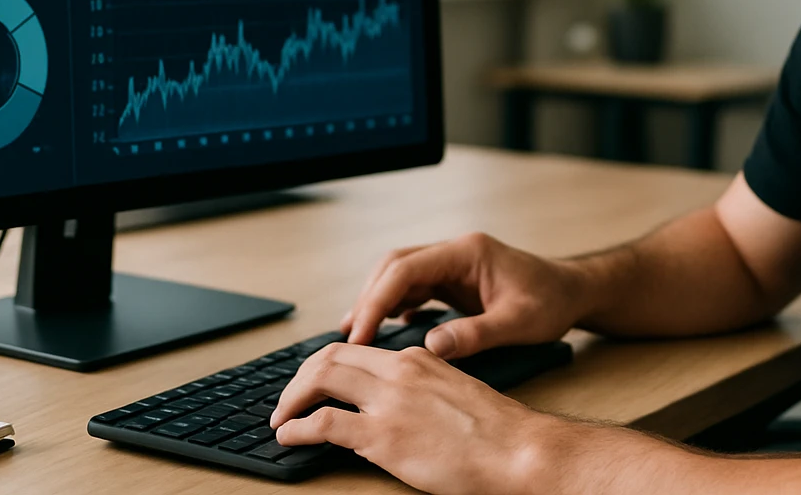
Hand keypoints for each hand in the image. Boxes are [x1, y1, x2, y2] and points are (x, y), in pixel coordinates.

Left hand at [271, 342, 575, 494]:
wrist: (518, 451)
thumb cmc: (497, 433)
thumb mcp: (455, 393)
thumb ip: (422, 389)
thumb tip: (396, 405)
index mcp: (418, 359)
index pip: (357, 349)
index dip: (325, 365)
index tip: (314, 382)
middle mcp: (400, 372)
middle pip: (330, 357)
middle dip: (300, 377)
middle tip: (289, 400)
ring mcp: (389, 402)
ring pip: (320, 380)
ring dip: (292, 399)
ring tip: (281, 418)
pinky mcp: (383, 436)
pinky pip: (323, 423)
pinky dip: (297, 428)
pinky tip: (290, 437)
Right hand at [340, 232, 587, 358]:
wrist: (573, 292)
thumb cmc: (552, 303)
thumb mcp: (520, 323)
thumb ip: (477, 334)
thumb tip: (430, 348)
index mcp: (467, 252)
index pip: (407, 269)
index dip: (377, 300)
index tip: (360, 334)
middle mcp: (455, 253)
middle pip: (396, 266)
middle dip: (369, 298)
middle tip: (351, 336)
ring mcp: (453, 265)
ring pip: (401, 276)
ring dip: (378, 301)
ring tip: (357, 334)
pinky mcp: (455, 281)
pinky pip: (415, 289)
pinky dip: (395, 306)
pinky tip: (387, 330)